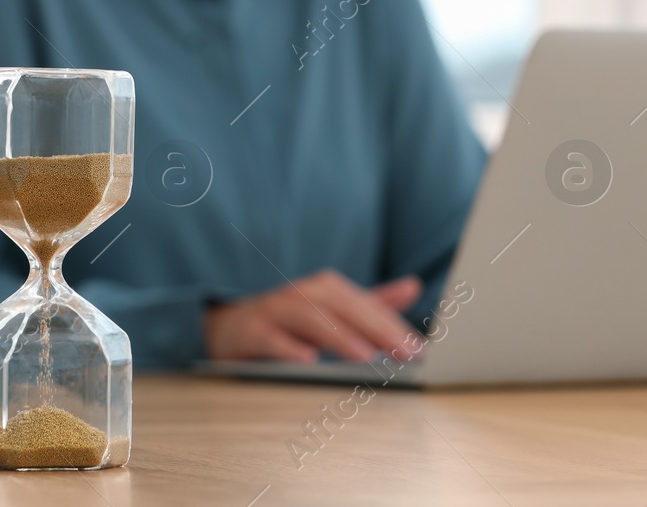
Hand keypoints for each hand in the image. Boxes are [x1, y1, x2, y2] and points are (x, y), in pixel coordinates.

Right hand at [204, 270, 422, 363]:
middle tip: (404, 352)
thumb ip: (371, 302)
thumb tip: (413, 286)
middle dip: (376, 328)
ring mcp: (274, 310)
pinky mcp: (250, 331)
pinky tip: (307, 361)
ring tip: (365, 356)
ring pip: (309, 317)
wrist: (228, 327)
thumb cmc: (288, 321)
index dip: (393, 324)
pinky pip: (269, 337)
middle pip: (342, 307)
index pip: (365, 304)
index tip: (418, 348)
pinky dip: (288, 347)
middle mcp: (302, 294)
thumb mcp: (331, 310)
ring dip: (338, 336)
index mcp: (325, 289)